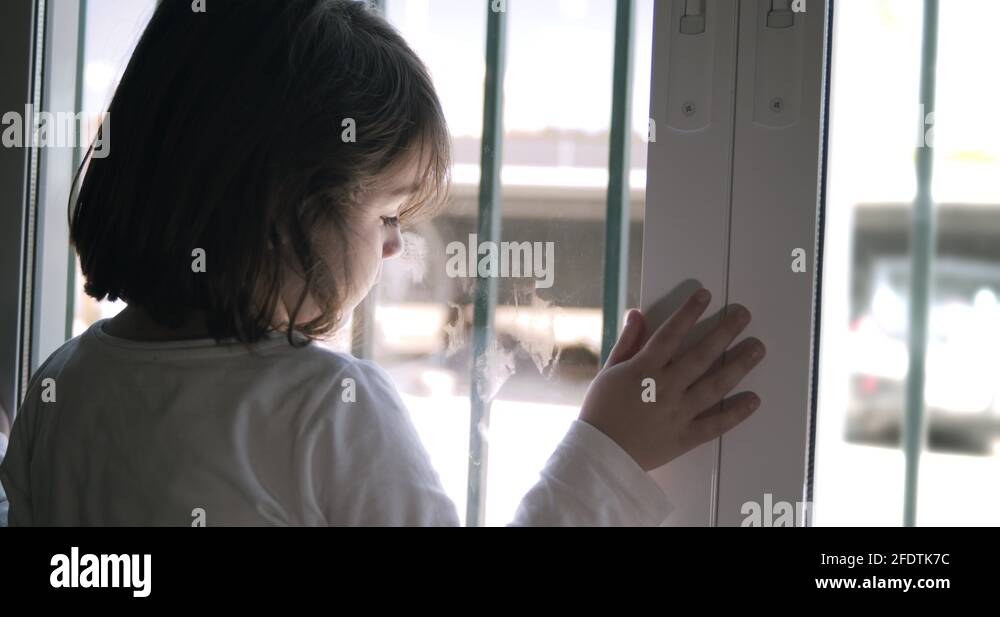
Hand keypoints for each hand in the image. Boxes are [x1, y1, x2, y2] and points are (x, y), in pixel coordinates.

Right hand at [579, 288, 765, 470]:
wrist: (600, 455)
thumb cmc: (601, 411)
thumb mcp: (609, 371)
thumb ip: (627, 342)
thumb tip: (637, 313)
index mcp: (643, 370)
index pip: (671, 334)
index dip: (689, 312)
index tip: (705, 295)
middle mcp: (665, 388)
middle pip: (701, 355)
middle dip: (725, 332)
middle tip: (744, 315)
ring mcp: (678, 413)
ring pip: (715, 386)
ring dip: (739, 365)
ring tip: (757, 348)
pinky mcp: (685, 437)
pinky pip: (715, 424)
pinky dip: (736, 413)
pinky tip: (754, 399)